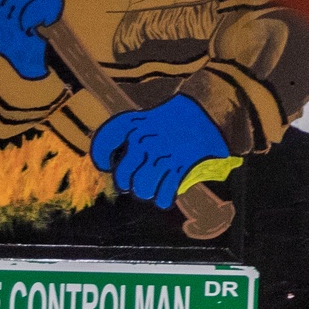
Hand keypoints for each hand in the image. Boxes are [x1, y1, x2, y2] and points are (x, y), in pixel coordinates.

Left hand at [90, 94, 229, 209]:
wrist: (206, 109)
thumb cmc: (176, 115)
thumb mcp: (148, 117)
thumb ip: (132, 135)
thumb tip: (119, 163)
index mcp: (134, 124)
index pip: (105, 142)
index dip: (101, 157)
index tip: (106, 165)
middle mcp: (143, 140)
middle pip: (123, 175)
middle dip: (127, 184)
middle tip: (133, 184)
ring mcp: (161, 154)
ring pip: (142, 187)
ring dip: (145, 192)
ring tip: (150, 189)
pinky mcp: (179, 166)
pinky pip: (164, 193)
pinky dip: (162, 199)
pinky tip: (163, 196)